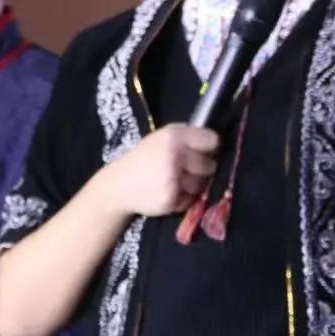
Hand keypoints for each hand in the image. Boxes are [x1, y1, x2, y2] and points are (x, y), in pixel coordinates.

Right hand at [104, 124, 219, 217]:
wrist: (118, 186)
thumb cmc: (143, 159)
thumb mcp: (160, 139)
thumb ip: (186, 139)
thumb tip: (216, 145)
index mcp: (174, 135)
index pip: (212, 140)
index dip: (211, 147)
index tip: (206, 152)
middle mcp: (175, 155)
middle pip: (210, 165)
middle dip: (203, 169)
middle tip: (188, 170)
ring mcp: (174, 178)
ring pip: (202, 184)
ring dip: (194, 185)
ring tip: (176, 181)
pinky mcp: (172, 199)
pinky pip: (191, 199)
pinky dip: (184, 199)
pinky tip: (170, 192)